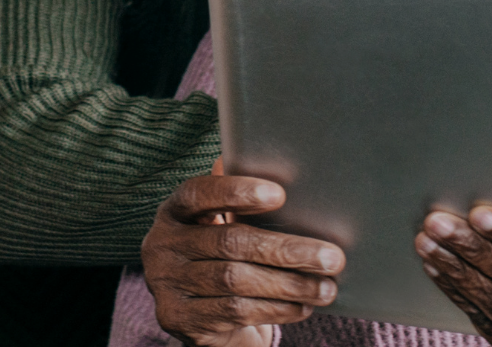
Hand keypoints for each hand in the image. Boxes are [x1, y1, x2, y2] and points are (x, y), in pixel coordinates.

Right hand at [142, 161, 343, 345]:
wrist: (203, 321)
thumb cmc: (223, 260)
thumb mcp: (224, 227)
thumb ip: (239, 202)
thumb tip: (284, 171)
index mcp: (173, 212)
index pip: (199, 194)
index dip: (236, 192)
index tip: (279, 195)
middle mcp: (161, 245)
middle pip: (229, 241)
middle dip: (285, 249)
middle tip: (330, 256)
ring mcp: (165, 284)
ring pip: (235, 280)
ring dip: (289, 284)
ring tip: (326, 287)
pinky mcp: (178, 319)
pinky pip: (235, 311)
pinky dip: (275, 309)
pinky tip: (302, 306)